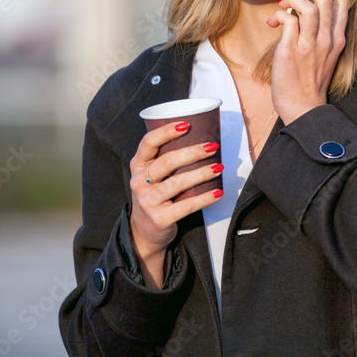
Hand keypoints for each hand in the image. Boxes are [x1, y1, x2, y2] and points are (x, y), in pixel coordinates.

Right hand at [128, 121, 223, 280]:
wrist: (145, 232)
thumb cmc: (155, 196)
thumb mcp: (152, 176)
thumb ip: (166, 160)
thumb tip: (201, 141)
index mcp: (138, 165)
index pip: (148, 143)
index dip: (166, 132)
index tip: (186, 125)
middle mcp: (138, 182)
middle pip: (166, 162)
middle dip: (192, 153)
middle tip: (212, 147)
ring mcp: (147, 201)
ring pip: (176, 183)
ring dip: (201, 174)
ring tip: (218, 168)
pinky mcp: (159, 218)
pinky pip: (185, 206)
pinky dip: (204, 198)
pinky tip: (217, 192)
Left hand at [267, 0, 354, 124]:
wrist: (303, 107)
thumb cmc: (309, 80)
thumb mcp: (322, 54)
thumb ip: (318, 32)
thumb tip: (301, 10)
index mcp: (337, 39)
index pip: (343, 4)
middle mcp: (327, 39)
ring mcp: (311, 45)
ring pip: (306, 6)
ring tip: (281, 4)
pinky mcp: (293, 50)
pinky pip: (287, 20)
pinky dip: (279, 15)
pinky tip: (273, 24)